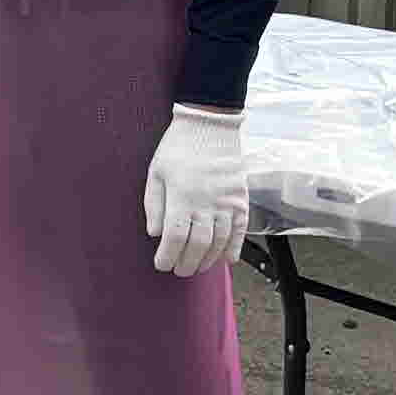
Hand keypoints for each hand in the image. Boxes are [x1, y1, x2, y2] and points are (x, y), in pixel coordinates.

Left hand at [143, 107, 249, 277]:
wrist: (211, 124)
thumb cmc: (178, 147)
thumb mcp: (156, 172)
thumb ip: (154, 205)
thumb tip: (155, 234)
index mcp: (182, 197)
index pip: (175, 238)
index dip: (167, 256)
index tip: (161, 264)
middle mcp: (207, 203)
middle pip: (198, 245)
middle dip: (186, 263)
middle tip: (178, 270)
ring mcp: (227, 203)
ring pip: (220, 242)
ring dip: (208, 260)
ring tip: (197, 267)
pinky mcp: (242, 199)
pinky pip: (241, 230)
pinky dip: (234, 247)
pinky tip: (226, 260)